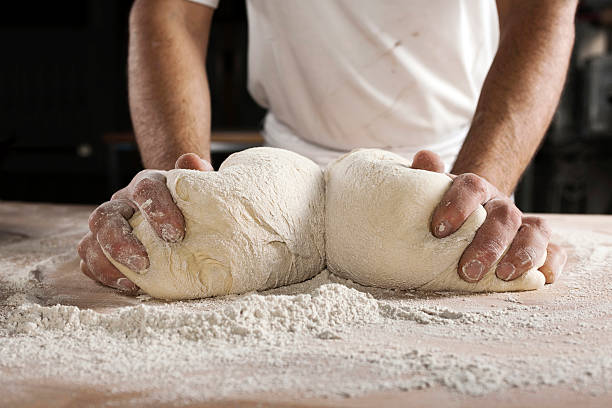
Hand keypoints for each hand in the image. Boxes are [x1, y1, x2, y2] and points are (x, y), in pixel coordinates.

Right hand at [77, 153, 212, 292]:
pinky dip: (103, 274)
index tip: (176, 233)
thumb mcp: (200, 191)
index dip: (157, 209)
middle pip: (107, 215)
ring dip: (108, 261)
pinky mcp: (102, 249)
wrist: (182, 218)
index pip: (145, 188)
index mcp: (147, 184)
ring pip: (92, 239)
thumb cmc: (192, 207)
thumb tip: (191, 161)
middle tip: (143, 262)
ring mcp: (109, 227)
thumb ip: (198, 176)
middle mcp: (122, 203)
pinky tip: (126, 286)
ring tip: (133, 281)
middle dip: (121, 241)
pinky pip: (90, 260)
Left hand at [410, 150, 566, 283]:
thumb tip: (424, 157)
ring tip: (503, 275)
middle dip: (488, 244)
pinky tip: (542, 277)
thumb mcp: (432, 195)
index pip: (472, 187)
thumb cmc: (445, 212)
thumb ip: (427, 177)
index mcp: (475, 190)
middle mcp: (502, 206)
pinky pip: (555, 252)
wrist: (469, 217)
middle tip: (468, 270)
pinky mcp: (539, 247)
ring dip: (522, 254)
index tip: (439, 230)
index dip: (458, 205)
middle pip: (504, 216)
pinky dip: (552, 263)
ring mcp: (523, 226)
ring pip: (535, 232)